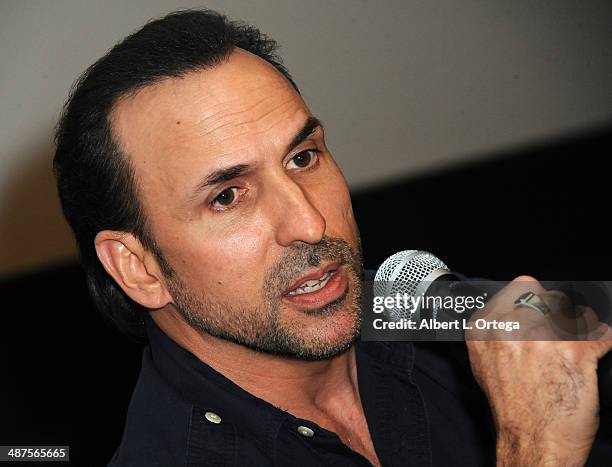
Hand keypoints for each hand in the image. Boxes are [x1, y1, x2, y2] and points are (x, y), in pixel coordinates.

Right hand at [465, 276, 611, 465]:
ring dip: (586, 328)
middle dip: (562, 312)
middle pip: (552, 296)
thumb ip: (495, 333)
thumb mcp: (484, 364)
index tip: (546, 312)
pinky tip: (599, 351)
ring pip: (579, 312)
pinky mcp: (574, 351)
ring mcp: (542, 337)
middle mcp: (510, 327)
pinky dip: (605, 341)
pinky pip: (603, 333)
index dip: (538, 300)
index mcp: (484, 327)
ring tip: (580, 347)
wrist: (531, 442)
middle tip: (565, 334)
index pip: (521, 286)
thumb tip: (514, 314)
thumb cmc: (511, 408)